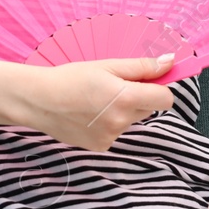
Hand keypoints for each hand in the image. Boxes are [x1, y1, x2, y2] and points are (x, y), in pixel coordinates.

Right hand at [16, 55, 176, 151]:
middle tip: (114, 86)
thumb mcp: (107, 66)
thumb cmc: (71, 78)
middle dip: (138, 97)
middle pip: (148, 109)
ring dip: (122, 111)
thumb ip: (141, 66)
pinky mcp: (101, 146)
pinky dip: (108, 123)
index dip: (160, 88)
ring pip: (130, 120)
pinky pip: (116, 132)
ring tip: (96, 100)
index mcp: (126, 98)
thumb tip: (170, 62)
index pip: (165, 99)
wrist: (39, 101)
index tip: (148, 81)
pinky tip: (89, 114)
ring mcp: (111, 137)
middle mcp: (122, 122)